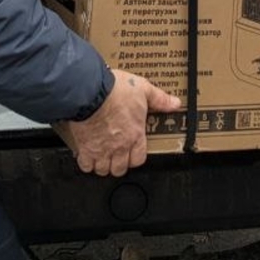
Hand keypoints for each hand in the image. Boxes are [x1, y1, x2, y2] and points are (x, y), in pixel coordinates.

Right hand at [56, 69, 182, 176]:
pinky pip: (85, 165)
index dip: (135, 157)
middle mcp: (119, 146)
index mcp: (135, 135)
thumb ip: (159, 99)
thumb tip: (174, 104)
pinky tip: (87, 155)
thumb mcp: (143, 89)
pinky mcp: (85, 148)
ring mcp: (101, 149)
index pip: (139, 159)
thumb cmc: (114, 91)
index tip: (131, 151)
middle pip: (120, 168)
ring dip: (103, 165)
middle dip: (119, 164)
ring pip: (103, 170)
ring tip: (102, 156)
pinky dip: (87, 163)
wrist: (90, 92)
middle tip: (116, 155)